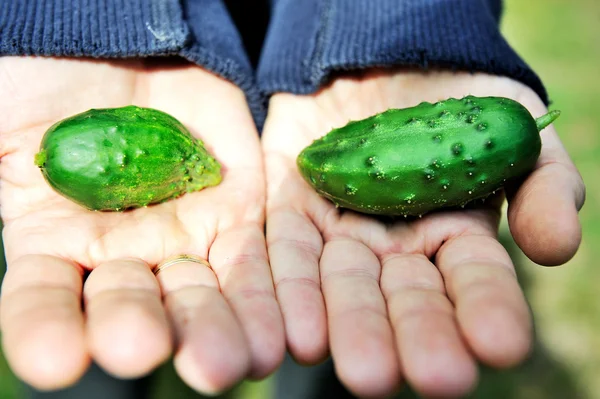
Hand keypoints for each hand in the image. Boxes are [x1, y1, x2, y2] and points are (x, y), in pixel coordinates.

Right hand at [0, 57, 284, 392]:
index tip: (57, 362)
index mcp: (56, 245)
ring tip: (232, 361)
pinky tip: (283, 331)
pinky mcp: (239, 214)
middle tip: (150, 353)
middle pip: (134, 306)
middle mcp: (123, 254)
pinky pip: (255, 258)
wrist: (130, 44)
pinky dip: (267, 294)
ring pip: (200, 294)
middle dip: (143, 330)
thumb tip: (3, 184)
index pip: (44, 301)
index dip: (46, 331)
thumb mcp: (9, 122)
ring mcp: (184, 236)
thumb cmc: (52, 79)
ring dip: (215, 328)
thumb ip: (5, 166)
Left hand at [262, 68, 584, 397]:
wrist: (383, 57)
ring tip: (358, 368)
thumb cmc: (458, 96)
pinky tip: (297, 333)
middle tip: (425, 376)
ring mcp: (341, 234)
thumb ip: (542, 184)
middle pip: (404, 298)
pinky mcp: (291, 212)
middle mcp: (395, 249)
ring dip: (350, 327)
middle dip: (413, 335)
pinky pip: (286, 254)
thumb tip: (555, 245)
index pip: (474, 281)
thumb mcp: (513, 128)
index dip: (487, 309)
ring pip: (343, 286)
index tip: (499, 345)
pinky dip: (290, 291)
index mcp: (454, 235)